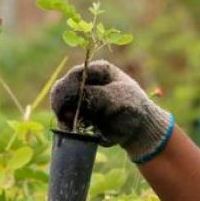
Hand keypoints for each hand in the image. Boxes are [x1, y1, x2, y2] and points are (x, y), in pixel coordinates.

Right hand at [48, 60, 174, 162]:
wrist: (138, 130)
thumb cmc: (133, 109)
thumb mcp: (116, 100)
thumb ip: (95, 96)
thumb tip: (73, 99)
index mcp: (98, 70)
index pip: (75, 75)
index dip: (67, 89)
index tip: (65, 105)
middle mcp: (86, 81)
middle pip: (63, 87)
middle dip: (61, 103)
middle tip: (65, 118)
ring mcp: (81, 96)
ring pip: (61, 102)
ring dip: (63, 115)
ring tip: (71, 126)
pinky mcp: (79, 112)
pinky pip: (65, 116)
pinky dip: (66, 123)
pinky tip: (73, 129)